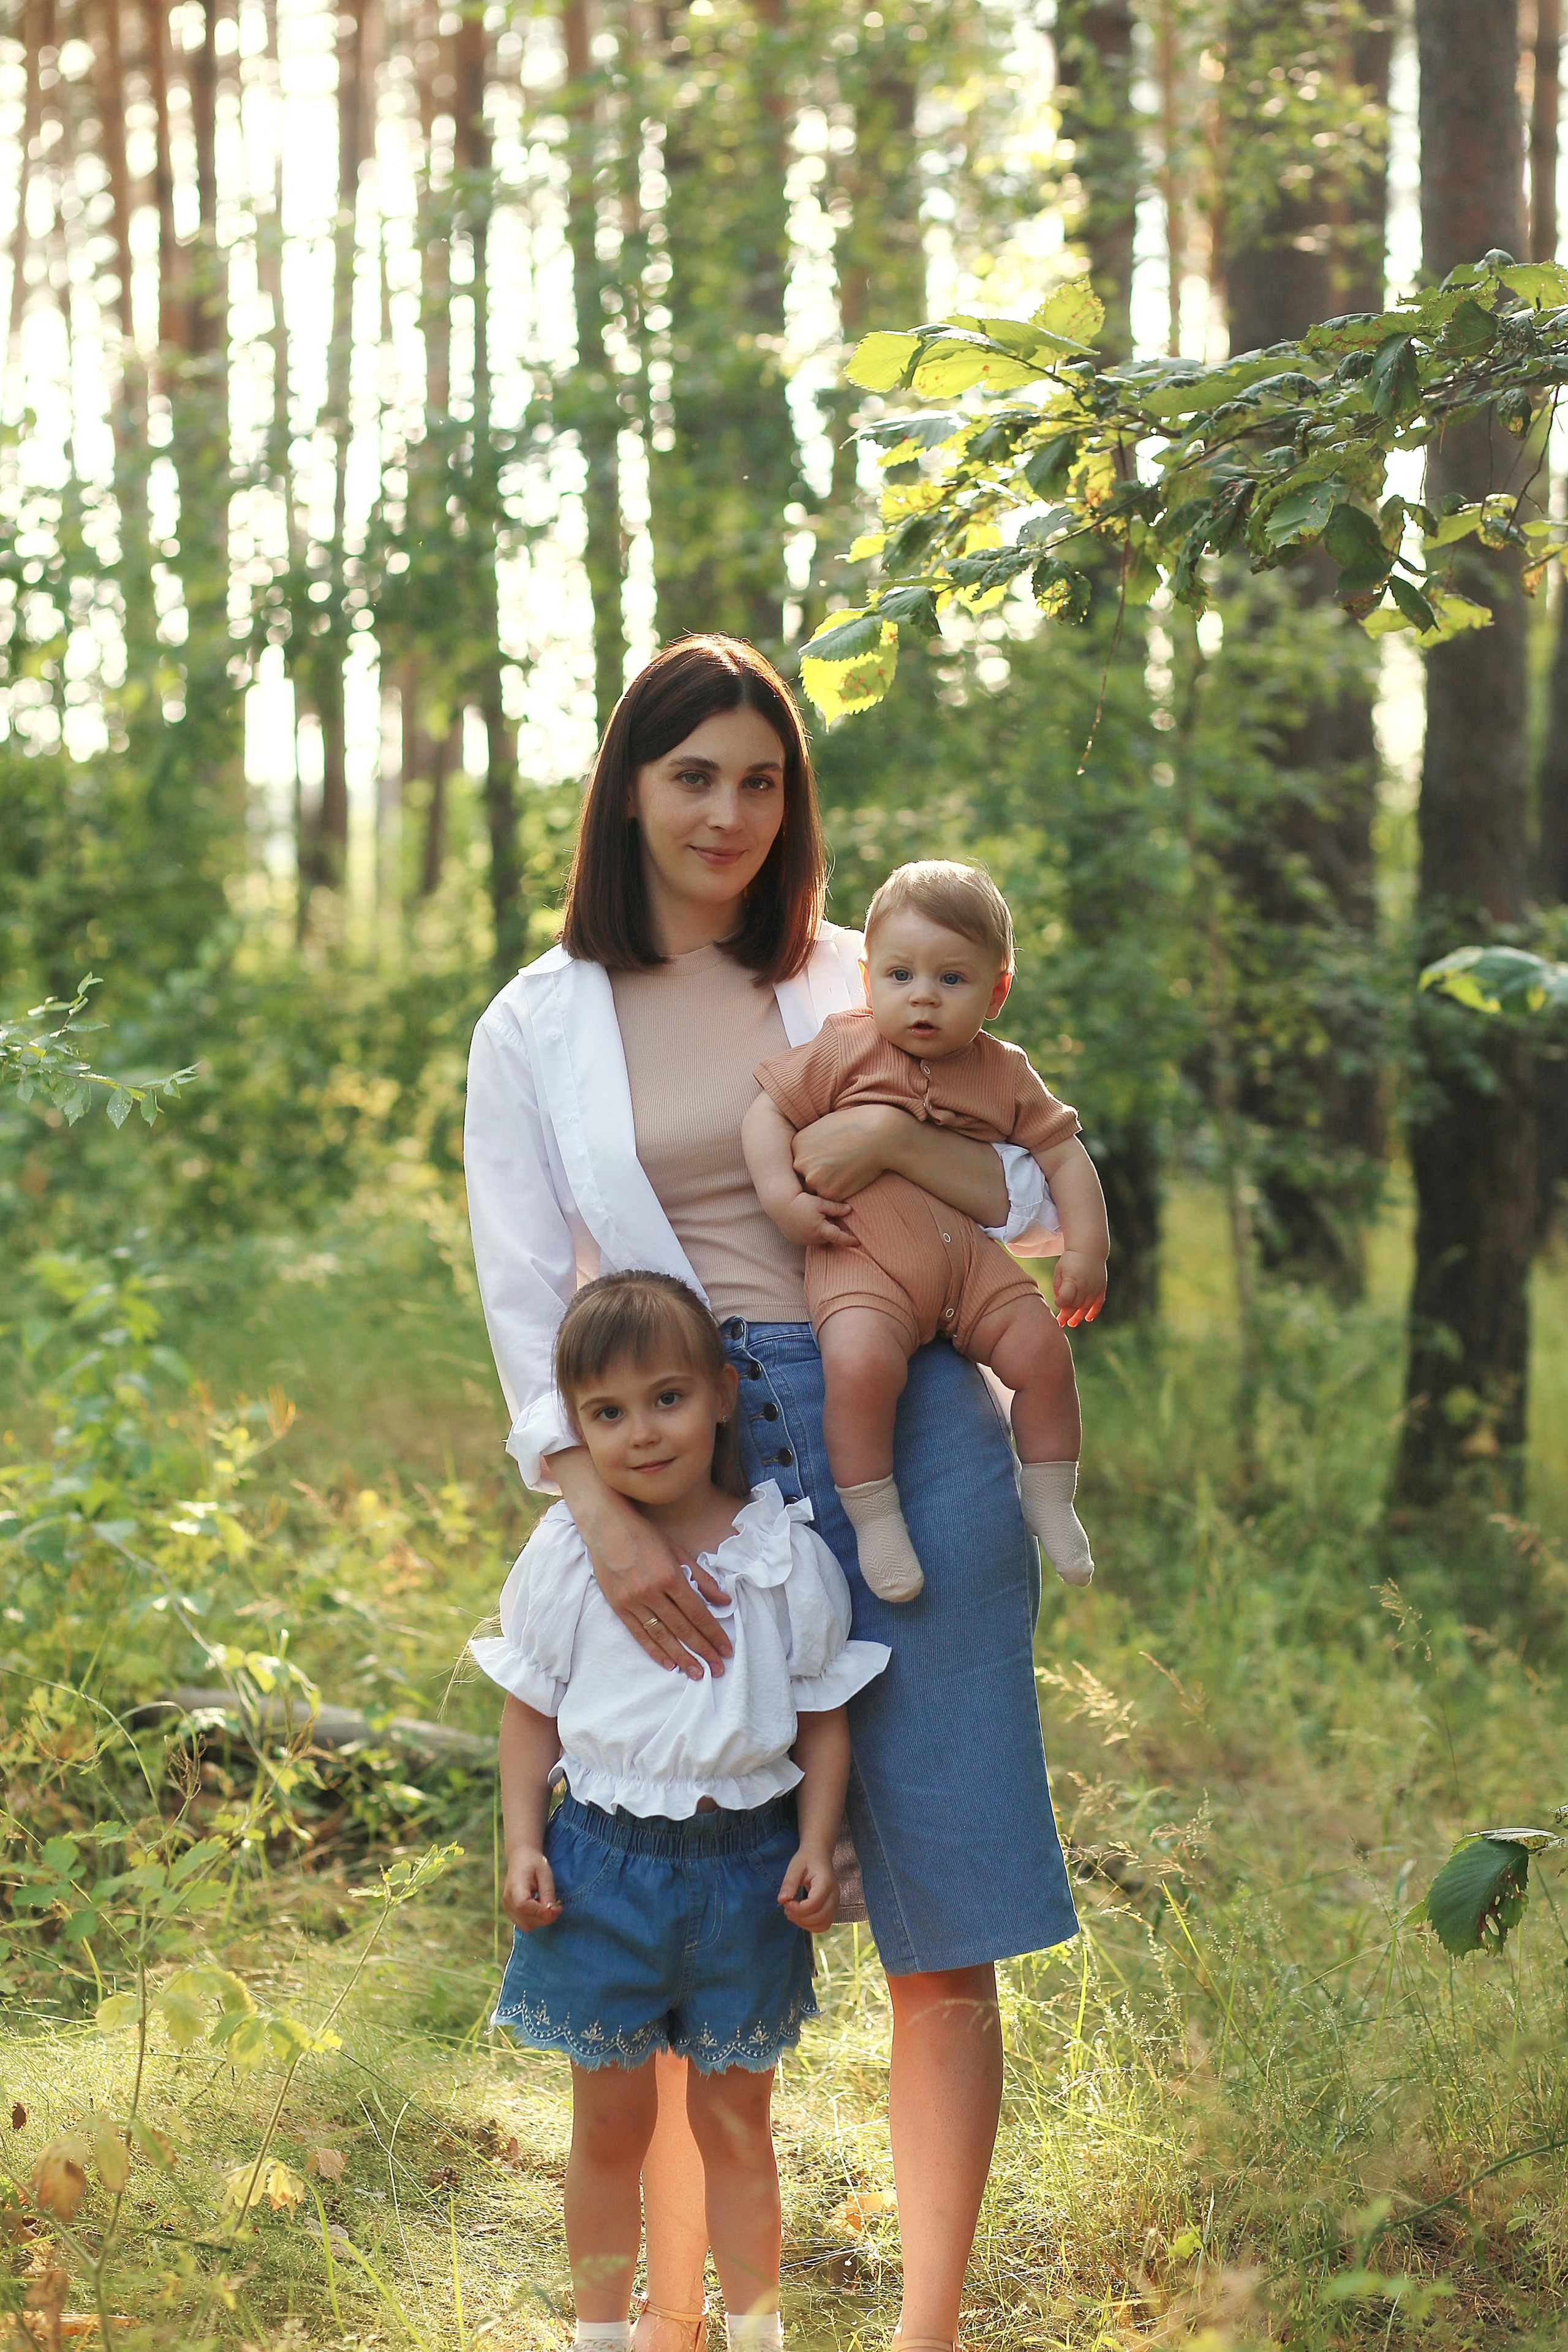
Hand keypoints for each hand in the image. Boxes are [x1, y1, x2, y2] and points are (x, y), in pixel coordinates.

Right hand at [503, 1849, 560, 1930]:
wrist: (520, 1858)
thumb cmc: (534, 1863)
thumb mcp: (545, 1873)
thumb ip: (547, 1892)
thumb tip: (551, 1910)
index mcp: (515, 1887)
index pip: (524, 1907)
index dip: (541, 1912)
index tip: (556, 1908)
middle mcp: (508, 1900)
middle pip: (526, 1921)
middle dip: (544, 1918)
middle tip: (557, 1908)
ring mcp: (507, 1907)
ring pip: (525, 1926)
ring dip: (540, 1920)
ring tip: (548, 1906)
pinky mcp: (510, 1911)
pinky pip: (523, 1923)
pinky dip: (535, 1920)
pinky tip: (541, 1907)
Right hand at [566, 1473, 731, 1678]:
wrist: (606, 1526)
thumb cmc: (645, 1535)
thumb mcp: (678, 1551)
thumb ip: (702, 1578)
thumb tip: (725, 1600)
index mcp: (670, 1576)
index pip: (698, 1613)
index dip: (714, 1633)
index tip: (727, 1649)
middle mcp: (651, 1592)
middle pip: (683, 1628)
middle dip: (703, 1650)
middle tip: (718, 1669)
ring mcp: (632, 1601)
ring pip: (662, 1636)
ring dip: (682, 1657)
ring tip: (697, 1673)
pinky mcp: (618, 1606)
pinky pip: (639, 1634)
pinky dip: (654, 1650)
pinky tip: (669, 1663)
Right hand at [775, 1191, 855, 1248]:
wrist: (780, 1204)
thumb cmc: (801, 1201)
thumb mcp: (820, 1203)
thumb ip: (836, 1208)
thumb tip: (849, 1210)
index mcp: (820, 1230)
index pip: (838, 1237)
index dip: (849, 1240)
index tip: (857, 1242)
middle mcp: (812, 1238)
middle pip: (828, 1236)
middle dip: (832, 1229)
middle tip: (833, 1217)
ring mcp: (802, 1240)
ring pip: (818, 1237)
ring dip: (821, 1231)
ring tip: (816, 1217)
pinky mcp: (795, 1239)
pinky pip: (808, 1237)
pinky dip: (811, 1232)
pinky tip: (807, 1221)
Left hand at [778, 1846, 837, 1931]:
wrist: (819, 1854)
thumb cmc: (807, 1859)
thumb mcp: (795, 1866)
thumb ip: (789, 1883)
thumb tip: (782, 1900)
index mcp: (826, 1882)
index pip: (814, 1904)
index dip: (797, 1909)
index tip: (786, 1902)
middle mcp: (834, 1895)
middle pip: (820, 1917)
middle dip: (800, 1918)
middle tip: (787, 1909)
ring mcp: (835, 1903)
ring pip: (823, 1924)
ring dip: (805, 1924)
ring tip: (793, 1912)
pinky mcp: (832, 1908)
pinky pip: (824, 1924)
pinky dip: (811, 1925)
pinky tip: (801, 1915)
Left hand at [791, 1104, 910, 1200]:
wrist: (879, 1134)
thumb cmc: (857, 1125)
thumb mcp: (825, 1125)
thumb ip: (812, 1142)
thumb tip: (811, 1152)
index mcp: (797, 1145)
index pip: (802, 1162)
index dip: (817, 1161)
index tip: (831, 1157)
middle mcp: (800, 1163)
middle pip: (807, 1176)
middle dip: (821, 1175)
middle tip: (839, 1166)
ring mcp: (814, 1179)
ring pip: (818, 1189)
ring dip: (830, 1185)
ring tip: (847, 1170)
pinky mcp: (830, 1193)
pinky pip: (832, 1198)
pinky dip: (842, 1191)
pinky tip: (853, 1176)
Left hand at [1053, 1250, 1106, 1328]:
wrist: (1089, 1249)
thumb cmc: (1070, 1261)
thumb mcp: (1059, 1271)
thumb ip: (1058, 1288)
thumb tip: (1060, 1304)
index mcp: (1071, 1279)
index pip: (1066, 1298)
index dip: (1060, 1304)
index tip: (1057, 1305)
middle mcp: (1084, 1285)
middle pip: (1075, 1305)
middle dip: (1067, 1315)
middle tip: (1060, 1322)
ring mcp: (1094, 1288)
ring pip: (1086, 1307)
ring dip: (1078, 1317)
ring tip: (1071, 1323)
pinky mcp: (1101, 1288)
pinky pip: (1098, 1304)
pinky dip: (1093, 1312)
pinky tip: (1088, 1318)